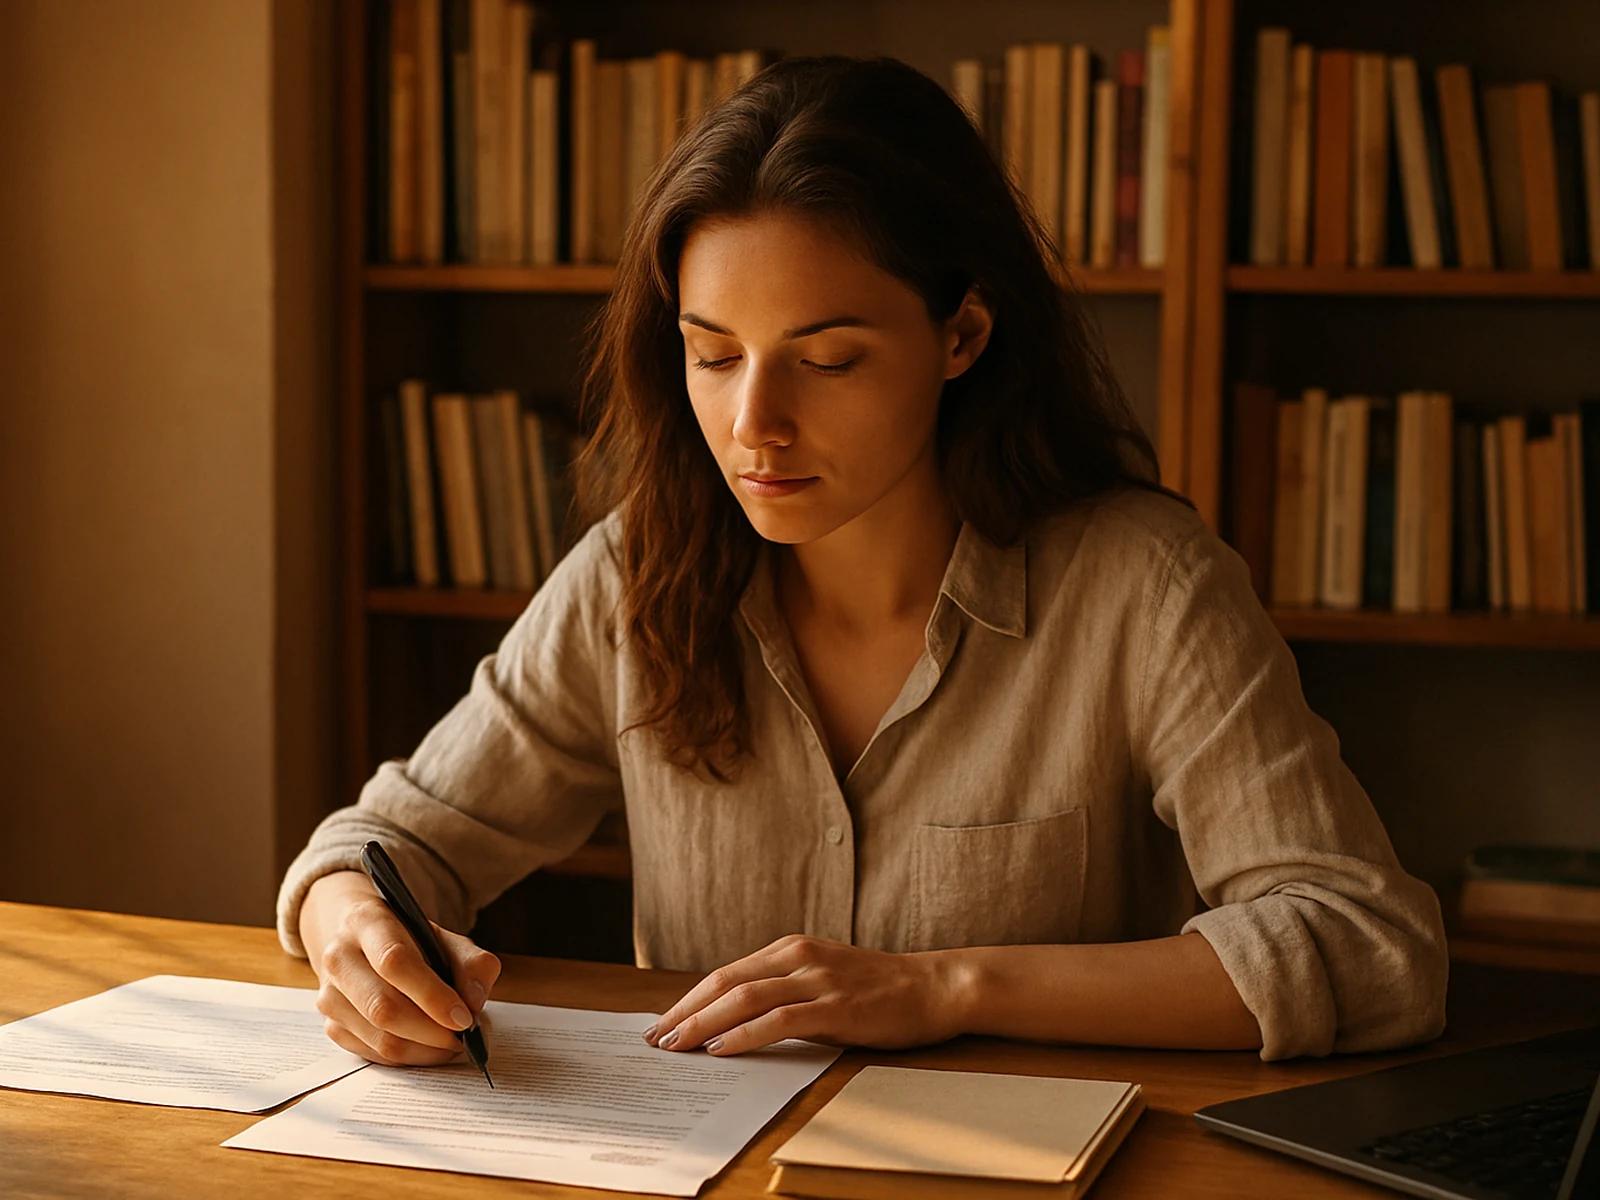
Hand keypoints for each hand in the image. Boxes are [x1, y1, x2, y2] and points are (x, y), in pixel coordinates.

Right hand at [299, 870, 501, 1066]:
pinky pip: (373, 1055)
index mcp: (367, 922)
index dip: (432, 995)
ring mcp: (329, 995)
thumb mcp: (443, 937)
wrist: (358, 939)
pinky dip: (408, 1057)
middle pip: (383, 1007)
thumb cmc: (407, 939)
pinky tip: (429, 1047)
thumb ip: (471, 963)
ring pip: (379, 1038)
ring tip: (452, 1044)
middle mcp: (339, 958)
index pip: (395, 962)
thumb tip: (474, 1002)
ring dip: (424, 1049)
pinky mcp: (332, 1026)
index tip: (463, 1017)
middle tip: (463, 1037)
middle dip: (431, 1031)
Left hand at [644, 934, 972, 1056]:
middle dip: (684, 1012)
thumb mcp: (823, 978)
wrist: (935, 987)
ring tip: (677, 1046)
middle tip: (655, 1039)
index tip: (662, 1023)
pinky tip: (722, 1050)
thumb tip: (735, 1022)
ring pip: (744, 998)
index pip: (725, 973)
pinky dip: (744, 1035)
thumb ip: (785, 990)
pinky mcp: (835, 1006)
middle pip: (725, 982)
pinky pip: (779, 1020)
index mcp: (791, 949)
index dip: (689, 999)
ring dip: (703, 1023)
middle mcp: (798, 957)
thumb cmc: (879, 989)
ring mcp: (817, 979)